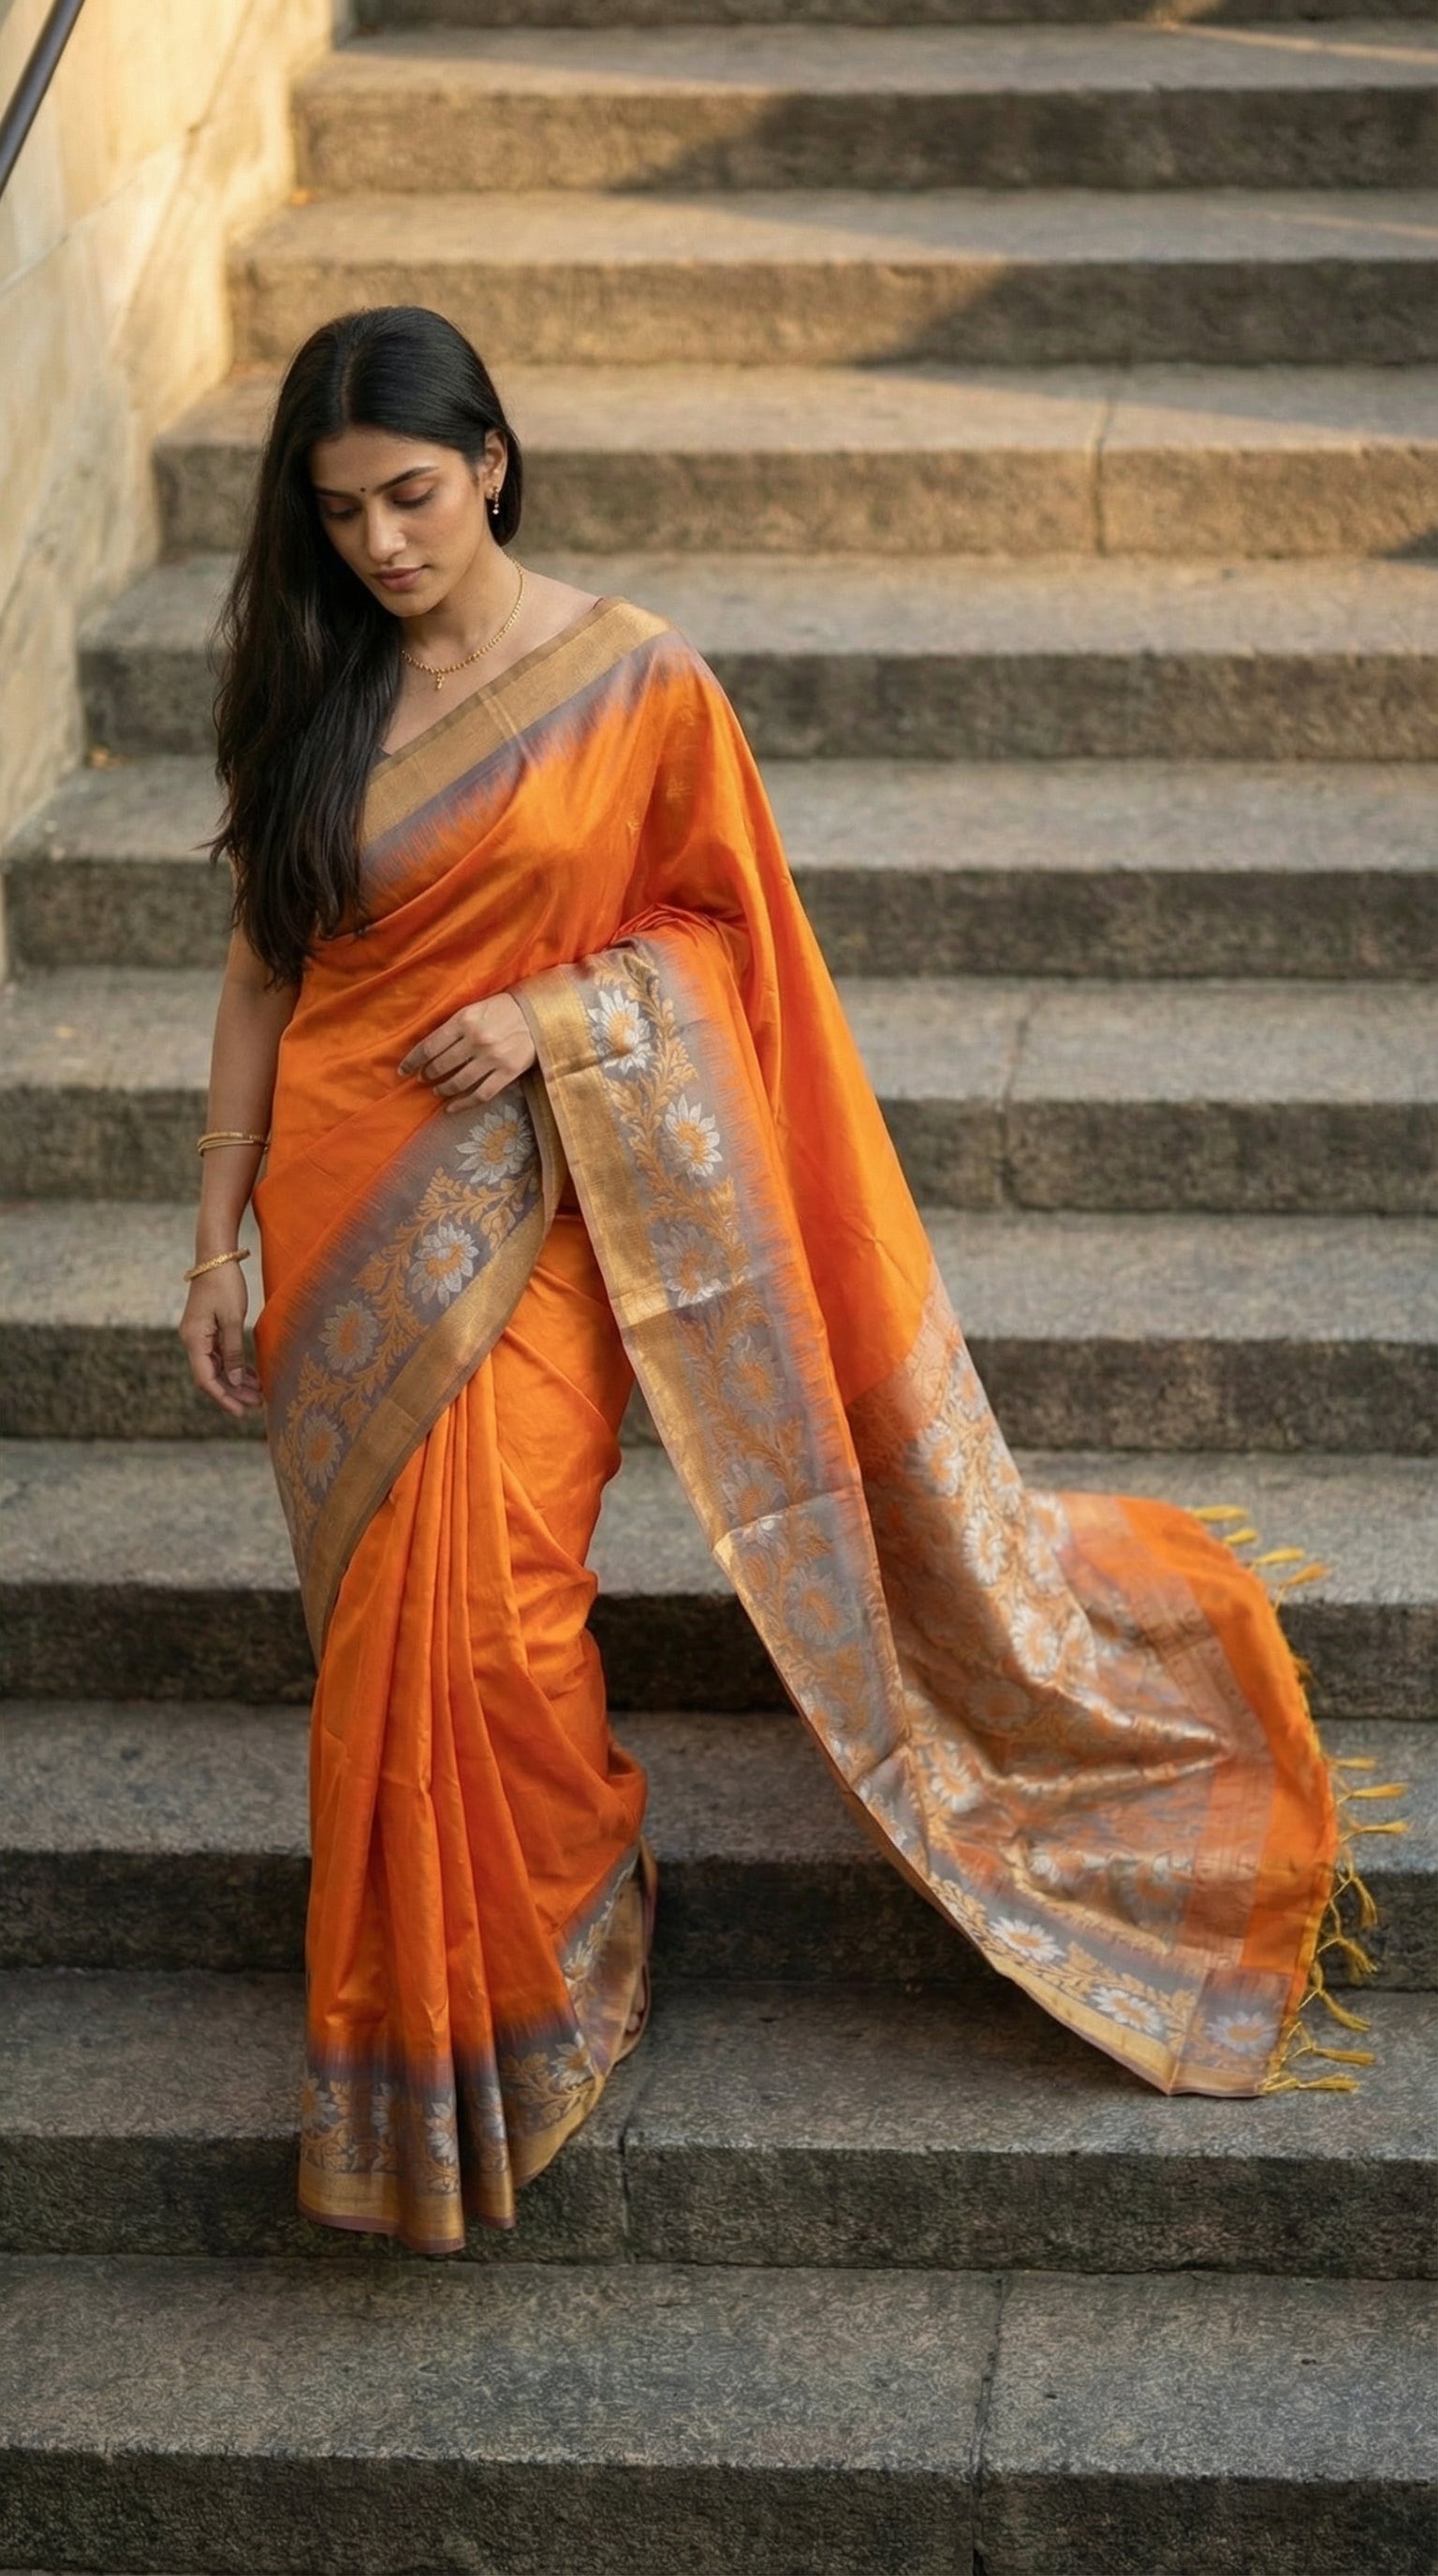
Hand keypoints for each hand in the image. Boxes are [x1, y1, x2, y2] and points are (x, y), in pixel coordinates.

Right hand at [178, 1261, 260, 1418]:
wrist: (216, 1256)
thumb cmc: (225, 1284)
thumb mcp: (233, 1319)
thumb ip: (233, 1351)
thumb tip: (234, 1379)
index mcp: (194, 1339)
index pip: (205, 1378)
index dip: (222, 1397)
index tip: (240, 1411)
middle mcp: (192, 1340)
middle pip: (211, 1375)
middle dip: (233, 1391)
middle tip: (256, 1404)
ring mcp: (199, 1335)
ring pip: (217, 1366)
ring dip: (235, 1380)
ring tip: (257, 1393)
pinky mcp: (208, 1329)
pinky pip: (220, 1354)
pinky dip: (235, 1365)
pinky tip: (251, 1375)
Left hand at [398, 990, 536, 1111]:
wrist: (539, 1015)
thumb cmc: (503, 1010)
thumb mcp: (474, 1009)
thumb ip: (454, 1027)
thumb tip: (430, 1048)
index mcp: (464, 1021)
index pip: (430, 1046)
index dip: (413, 1061)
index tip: (403, 1070)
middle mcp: (476, 1041)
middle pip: (441, 1065)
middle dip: (428, 1075)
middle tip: (424, 1078)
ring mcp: (492, 1059)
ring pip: (458, 1082)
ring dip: (443, 1089)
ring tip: (438, 1090)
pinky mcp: (507, 1073)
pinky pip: (481, 1094)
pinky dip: (463, 1104)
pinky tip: (452, 1108)